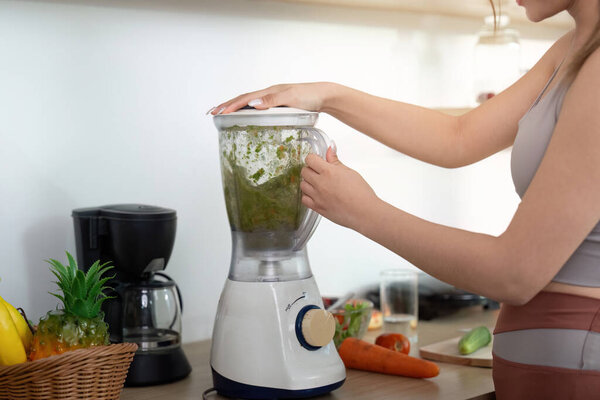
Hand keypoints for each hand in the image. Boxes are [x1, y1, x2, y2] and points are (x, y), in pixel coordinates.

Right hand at [208, 82, 335, 114]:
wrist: (325, 96)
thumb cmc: (310, 96)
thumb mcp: (291, 98)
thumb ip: (272, 100)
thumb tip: (252, 103)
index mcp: (269, 92)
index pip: (244, 99)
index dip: (230, 106)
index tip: (217, 112)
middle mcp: (269, 94)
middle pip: (243, 99)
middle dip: (226, 105)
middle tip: (212, 112)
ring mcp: (273, 99)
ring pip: (249, 103)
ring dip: (235, 107)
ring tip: (222, 113)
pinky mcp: (279, 105)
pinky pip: (258, 107)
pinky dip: (247, 110)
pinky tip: (246, 115)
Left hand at [300, 146, 378, 229]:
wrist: (364, 212)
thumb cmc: (361, 193)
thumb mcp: (349, 172)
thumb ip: (335, 160)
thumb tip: (330, 148)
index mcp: (328, 172)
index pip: (310, 159)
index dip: (314, 159)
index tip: (318, 161)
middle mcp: (320, 184)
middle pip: (304, 171)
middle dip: (310, 169)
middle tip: (319, 172)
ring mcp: (317, 197)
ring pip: (302, 185)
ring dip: (308, 182)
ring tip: (319, 184)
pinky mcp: (318, 208)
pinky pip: (304, 199)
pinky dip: (307, 196)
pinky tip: (316, 194)